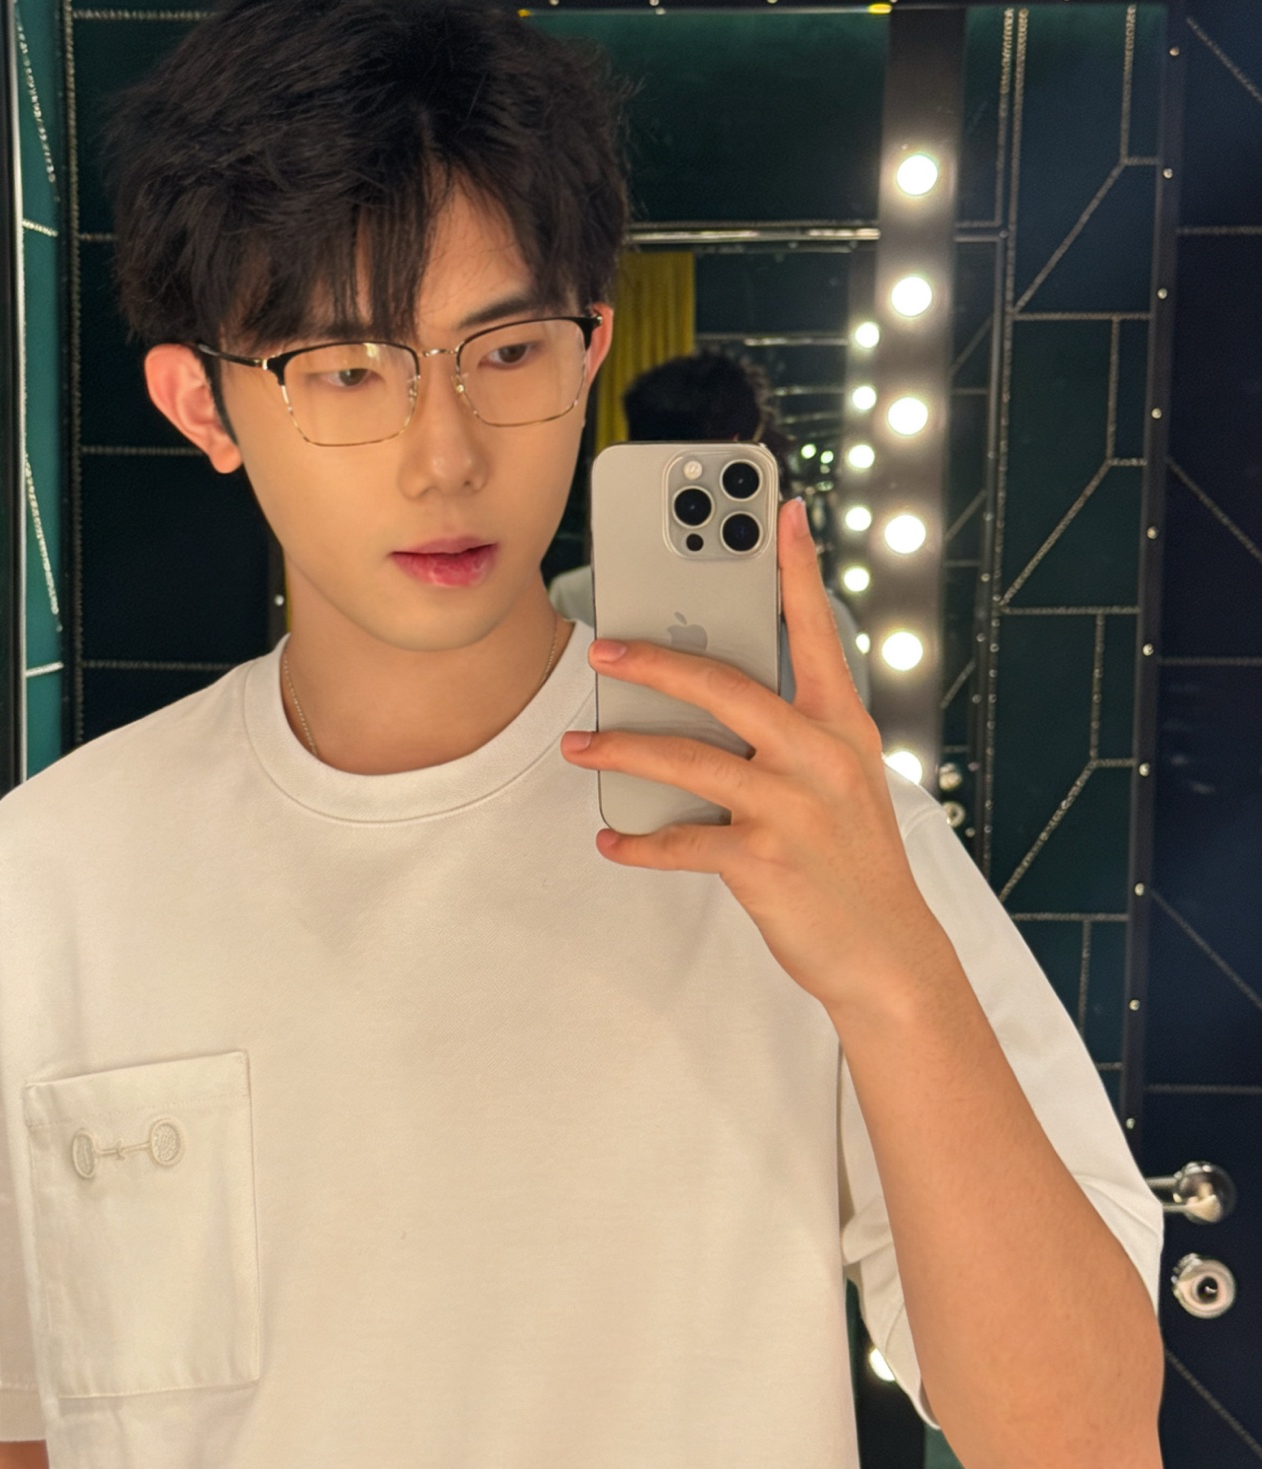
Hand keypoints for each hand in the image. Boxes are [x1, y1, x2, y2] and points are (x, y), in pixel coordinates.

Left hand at [559, 498, 947, 1017]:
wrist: (889, 956)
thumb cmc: (854, 865)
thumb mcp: (844, 786)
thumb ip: (791, 740)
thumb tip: (704, 711)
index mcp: (843, 727)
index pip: (818, 633)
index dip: (798, 569)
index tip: (782, 512)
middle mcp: (820, 757)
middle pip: (723, 685)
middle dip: (654, 661)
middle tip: (603, 650)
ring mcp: (792, 808)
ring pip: (685, 760)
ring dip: (621, 752)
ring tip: (579, 748)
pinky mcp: (764, 861)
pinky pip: (680, 842)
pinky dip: (638, 843)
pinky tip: (612, 839)